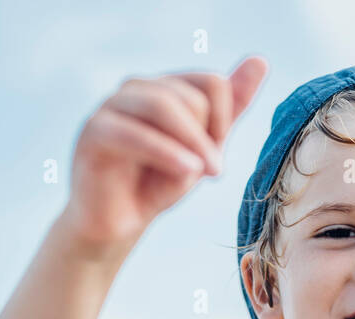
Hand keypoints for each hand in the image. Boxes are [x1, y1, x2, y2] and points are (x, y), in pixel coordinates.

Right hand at [59, 56, 267, 250]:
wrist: (119, 222)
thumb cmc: (157, 184)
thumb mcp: (203, 147)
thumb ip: (229, 107)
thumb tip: (260, 61)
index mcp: (163, 87)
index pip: (210, 82)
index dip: (223, 119)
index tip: (217, 155)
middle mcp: (136, 88)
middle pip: (190, 95)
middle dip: (207, 136)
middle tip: (211, 170)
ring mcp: (112, 106)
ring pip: (163, 105)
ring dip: (192, 143)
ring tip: (203, 173)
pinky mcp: (94, 132)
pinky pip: (135, 133)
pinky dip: (167, 153)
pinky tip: (186, 172)